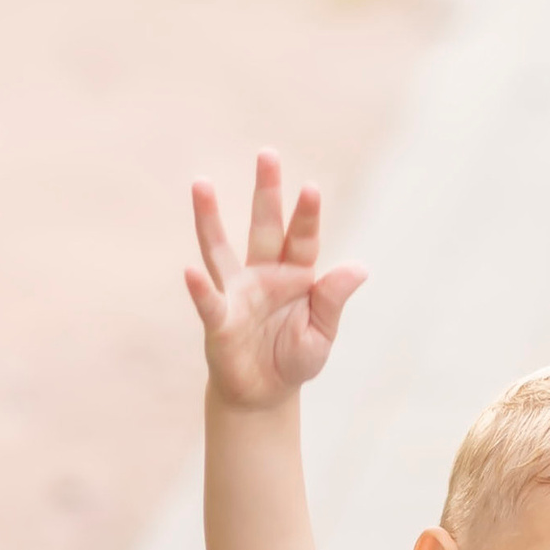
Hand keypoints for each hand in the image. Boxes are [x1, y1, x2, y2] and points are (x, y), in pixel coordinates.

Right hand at [186, 153, 365, 409]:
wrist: (264, 395)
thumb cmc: (294, 359)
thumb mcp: (322, 334)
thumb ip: (333, 300)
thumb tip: (359, 267)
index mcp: (296, 276)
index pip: (303, 239)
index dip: (307, 215)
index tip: (311, 188)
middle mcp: (263, 275)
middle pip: (265, 226)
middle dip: (267, 191)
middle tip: (267, 154)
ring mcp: (237, 293)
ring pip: (221, 249)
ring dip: (211, 218)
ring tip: (201, 184)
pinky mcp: (219, 320)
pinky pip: (209, 301)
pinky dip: (200, 288)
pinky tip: (190, 271)